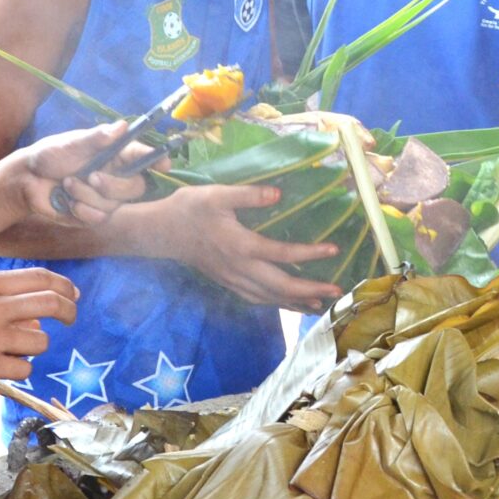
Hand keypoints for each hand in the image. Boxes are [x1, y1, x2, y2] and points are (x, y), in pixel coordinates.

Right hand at [0, 268, 78, 388]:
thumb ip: (3, 298)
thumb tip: (41, 316)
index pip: (40, 277)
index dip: (64, 285)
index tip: (73, 294)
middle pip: (50, 303)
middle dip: (69, 311)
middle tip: (70, 319)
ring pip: (40, 341)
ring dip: (36, 347)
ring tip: (17, 349)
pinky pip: (24, 367)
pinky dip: (21, 368)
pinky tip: (6, 365)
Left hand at [18, 121, 159, 225]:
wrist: (26, 182)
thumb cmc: (49, 156)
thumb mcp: (70, 143)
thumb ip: (96, 138)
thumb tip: (122, 126)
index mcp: (115, 154)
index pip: (143, 156)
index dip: (158, 160)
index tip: (164, 165)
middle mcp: (116, 175)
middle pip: (136, 187)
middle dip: (113, 185)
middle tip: (91, 176)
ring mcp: (106, 197)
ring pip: (115, 204)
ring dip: (87, 195)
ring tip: (66, 185)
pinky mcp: (95, 214)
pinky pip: (100, 218)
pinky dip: (82, 210)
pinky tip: (67, 203)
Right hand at [132, 184, 342, 312]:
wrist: (161, 233)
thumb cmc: (189, 209)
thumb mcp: (217, 194)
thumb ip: (249, 194)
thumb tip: (279, 194)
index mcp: (241, 245)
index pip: (283, 253)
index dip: (310, 253)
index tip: (334, 250)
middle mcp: (240, 268)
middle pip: (282, 286)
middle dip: (311, 290)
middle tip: (337, 291)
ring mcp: (233, 280)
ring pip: (270, 298)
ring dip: (297, 302)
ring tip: (320, 304)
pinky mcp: (228, 283)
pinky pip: (257, 299)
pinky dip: (277, 303)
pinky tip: (289, 304)